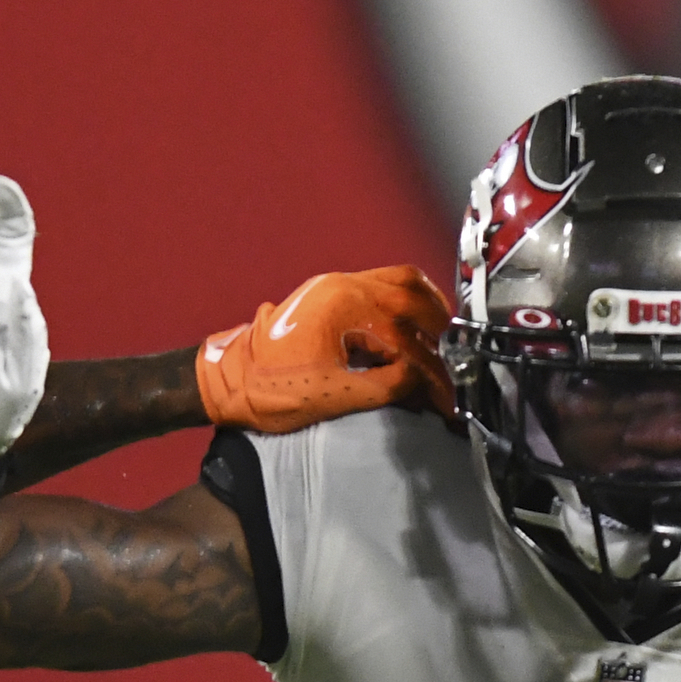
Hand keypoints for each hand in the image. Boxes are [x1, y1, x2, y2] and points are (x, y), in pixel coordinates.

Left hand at [197, 265, 454, 431]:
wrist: (227, 380)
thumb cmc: (270, 389)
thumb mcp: (334, 397)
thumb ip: (386, 388)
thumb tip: (423, 383)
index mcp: (346, 307)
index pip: (407, 339)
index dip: (432, 373)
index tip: (445, 399)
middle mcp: (344, 286)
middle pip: (414, 296)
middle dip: (440, 335)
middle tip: (453, 367)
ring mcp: (336, 285)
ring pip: (402, 282)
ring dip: (427, 311)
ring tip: (442, 343)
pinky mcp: (331, 293)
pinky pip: (384, 284)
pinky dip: (407, 303)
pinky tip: (414, 327)